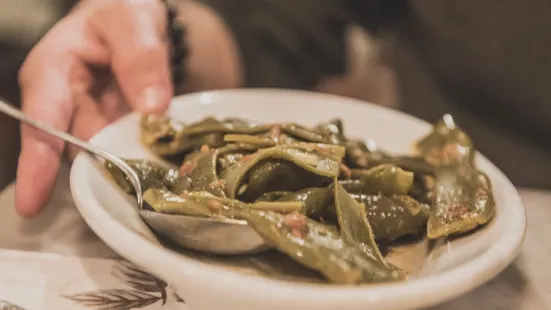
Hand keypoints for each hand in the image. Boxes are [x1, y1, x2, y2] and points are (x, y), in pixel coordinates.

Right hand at [16, 0, 171, 216]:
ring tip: (154, 152)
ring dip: (127, 160)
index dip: (37, 164)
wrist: (135, 21)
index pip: (41, 121)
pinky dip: (139, 154)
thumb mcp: (132, 20)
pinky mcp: (109, 129)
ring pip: (102, 154)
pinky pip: (122, 150)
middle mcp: (62, 103)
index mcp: (52, 71)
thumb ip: (142, 58)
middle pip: (76, 148)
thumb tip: (152, 108)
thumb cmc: (122, 14)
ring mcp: (86, 119)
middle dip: (105, 161)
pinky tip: (157, 152)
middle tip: (139, 165)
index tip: (33, 202)